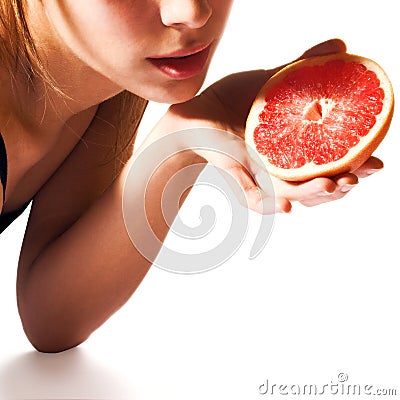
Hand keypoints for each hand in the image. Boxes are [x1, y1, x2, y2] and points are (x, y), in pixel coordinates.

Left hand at [162, 39, 383, 213]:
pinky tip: (289, 206)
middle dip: (342, 185)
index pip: (330, 162)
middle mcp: (280, 167)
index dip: (355, 166)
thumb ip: (305, 68)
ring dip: (314, 195)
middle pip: (317, 186)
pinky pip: (257, 198)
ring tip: (334, 185)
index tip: (376, 163)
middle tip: (359, 176)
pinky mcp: (239, 178)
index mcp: (293, 148)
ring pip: (293, 195)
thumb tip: (342, 46)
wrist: (195, 111)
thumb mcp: (271, 82)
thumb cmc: (231, 102)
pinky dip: (272, 204)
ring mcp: (260, 175)